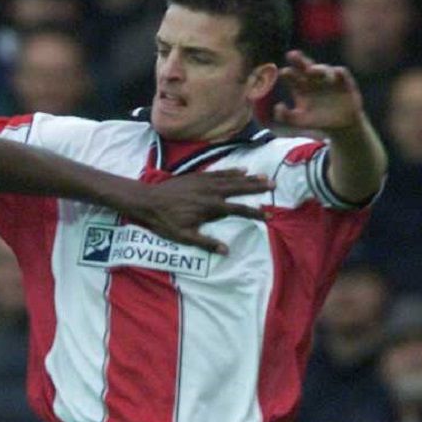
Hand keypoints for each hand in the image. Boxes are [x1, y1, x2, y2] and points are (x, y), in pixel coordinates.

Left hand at [107, 170, 268, 253]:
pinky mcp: (197, 176)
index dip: (254, 213)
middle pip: (239, 189)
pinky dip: (231, 171)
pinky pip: (219, 172)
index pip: (238, 210)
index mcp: (210, 207)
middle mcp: (211, 191)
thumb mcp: (184, 237)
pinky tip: (241, 170)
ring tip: (263, 177)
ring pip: (231, 178)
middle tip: (273, 185)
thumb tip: (226, 251)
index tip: (268, 216)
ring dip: (248, 178)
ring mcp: (204, 182)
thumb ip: (206, 243)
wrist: (148, 201)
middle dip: (257, 188)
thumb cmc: (164, 222)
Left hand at [274, 51, 364, 134]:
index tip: (284, 72)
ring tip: (311, 70)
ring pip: (323, 69)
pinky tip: (334, 74)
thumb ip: (285, 116)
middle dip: (299, 59)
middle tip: (292, 55)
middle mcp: (314, 80)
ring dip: (317, 68)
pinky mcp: (344, 83)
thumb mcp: (299, 121)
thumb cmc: (317, 121)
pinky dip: (338, 72)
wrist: (340, 126)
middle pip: (305, 66)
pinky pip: (342, 73)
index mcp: (301, 86)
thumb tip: (278, 106)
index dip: (288, 73)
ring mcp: (329, 80)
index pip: (292, 75)